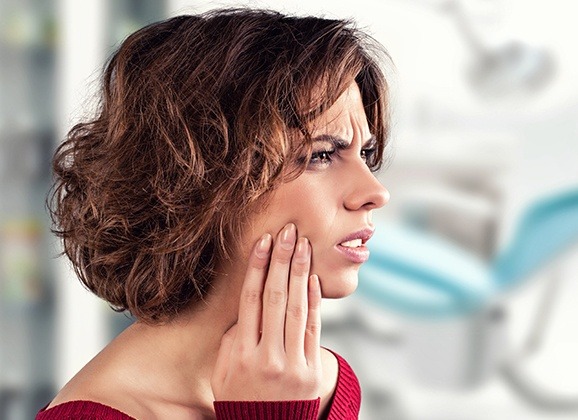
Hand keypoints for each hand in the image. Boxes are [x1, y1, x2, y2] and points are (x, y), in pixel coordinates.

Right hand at [211, 223, 321, 400]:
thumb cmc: (239, 398)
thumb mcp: (223, 371)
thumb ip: (233, 339)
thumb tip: (247, 307)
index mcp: (241, 355)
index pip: (250, 301)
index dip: (258, 268)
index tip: (264, 242)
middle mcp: (267, 358)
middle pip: (276, 298)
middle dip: (283, 261)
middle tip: (289, 232)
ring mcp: (293, 365)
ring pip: (298, 309)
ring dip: (301, 273)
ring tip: (304, 246)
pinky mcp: (312, 371)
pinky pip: (314, 329)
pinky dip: (315, 302)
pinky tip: (313, 279)